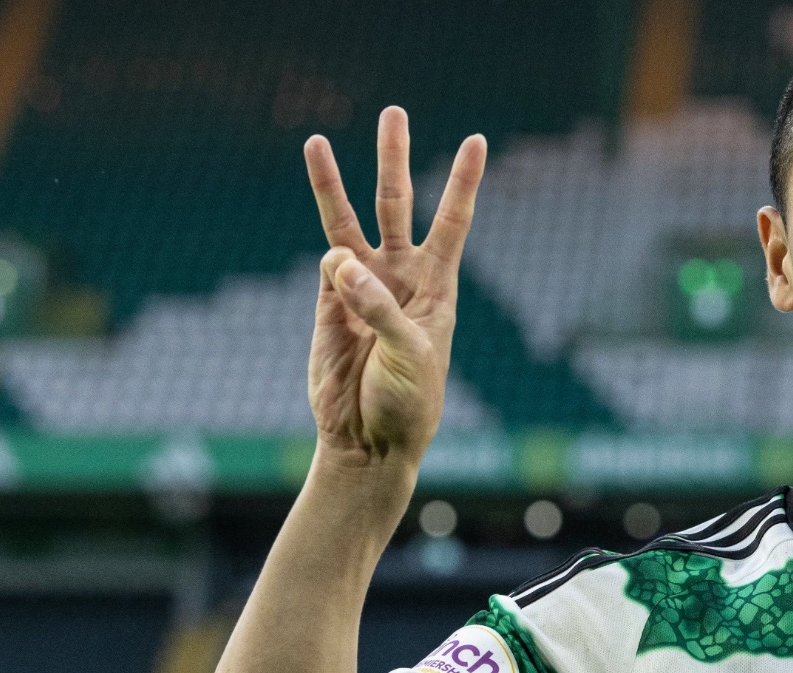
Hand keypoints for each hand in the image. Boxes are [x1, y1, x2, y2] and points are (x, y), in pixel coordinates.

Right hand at [304, 107, 485, 468]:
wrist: (368, 441)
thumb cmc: (407, 404)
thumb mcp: (408, 357)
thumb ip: (377, 309)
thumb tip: (341, 263)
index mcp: (438, 287)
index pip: (452, 221)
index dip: (463, 181)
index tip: (476, 140)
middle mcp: (402, 277)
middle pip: (397, 204)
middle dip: (394, 159)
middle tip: (393, 112)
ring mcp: (362, 287)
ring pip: (348, 222)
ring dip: (333, 183)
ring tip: (316, 140)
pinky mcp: (329, 303)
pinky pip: (327, 263)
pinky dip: (331, 264)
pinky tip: (340, 281)